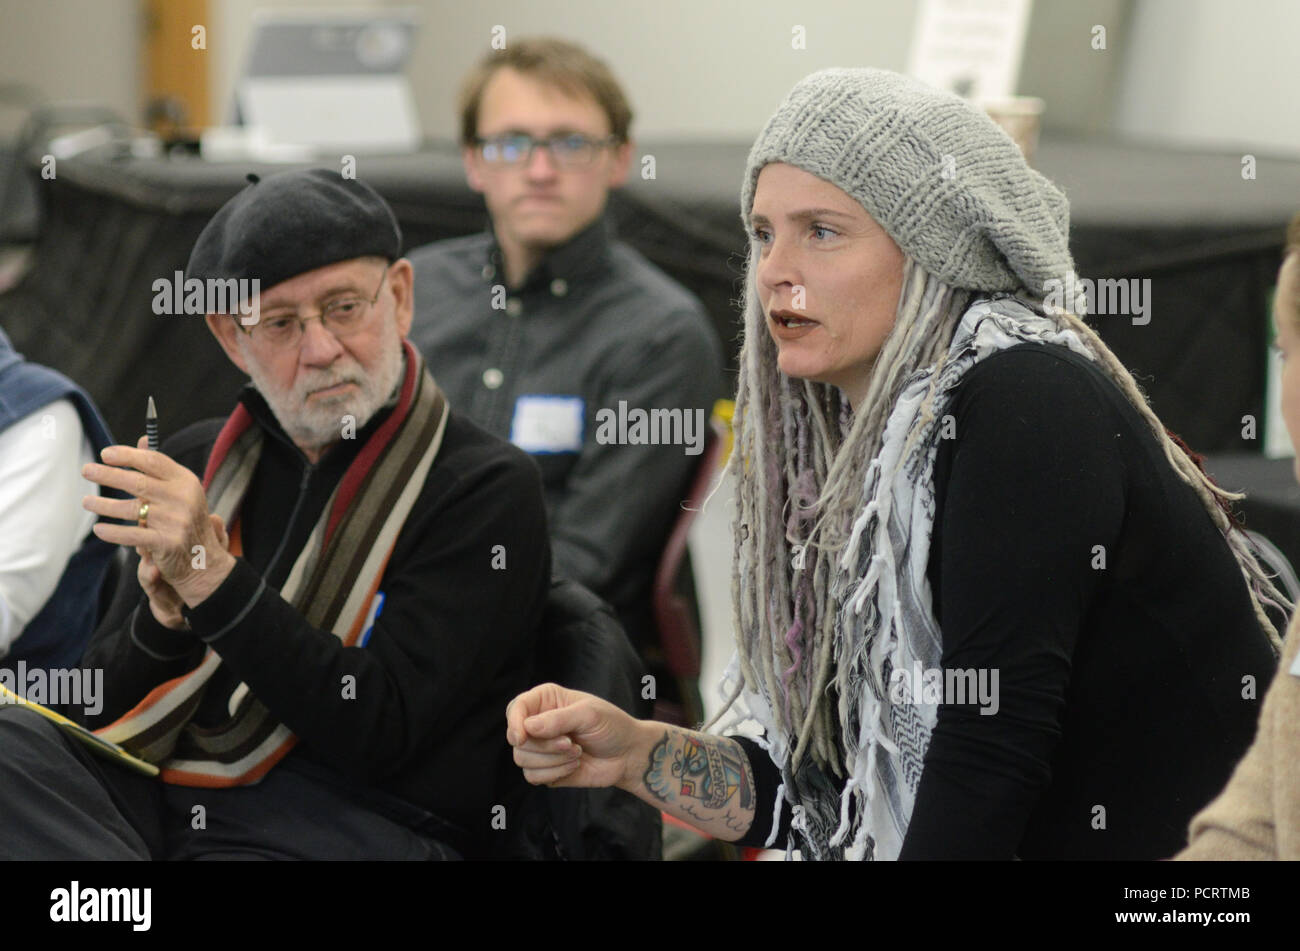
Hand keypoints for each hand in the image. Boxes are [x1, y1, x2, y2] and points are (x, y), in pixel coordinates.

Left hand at [82, 436, 235, 607]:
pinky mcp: (167, 543)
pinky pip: (132, 535)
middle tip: (87, 470)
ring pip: (130, 509)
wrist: (203, 559)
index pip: (153, 461)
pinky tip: (99, 529)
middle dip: (108, 475)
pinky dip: (113, 532)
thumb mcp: (180, 491)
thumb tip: (142, 441)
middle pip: (138, 482)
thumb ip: (160, 469)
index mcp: (186, 482)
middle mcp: (183, 499)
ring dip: (103, 505)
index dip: (127, 456)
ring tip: (86, 501)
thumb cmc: (185, 520)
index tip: (105, 454)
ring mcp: (175, 521)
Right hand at [506, 683, 646, 790]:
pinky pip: (533, 777)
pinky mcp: (545, 770)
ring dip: (552, 761)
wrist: (627, 754)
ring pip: (522, 759)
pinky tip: (574, 766)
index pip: (516, 708)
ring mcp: (540, 748)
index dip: (514, 722)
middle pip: (517, 739)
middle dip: (545, 746)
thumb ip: (557, 719)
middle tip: (571, 744)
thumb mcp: (589, 714)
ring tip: (577, 753)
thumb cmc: (611, 726)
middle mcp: (538, 723)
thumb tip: (527, 728)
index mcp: (546, 700)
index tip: (522, 737)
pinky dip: (554, 773)